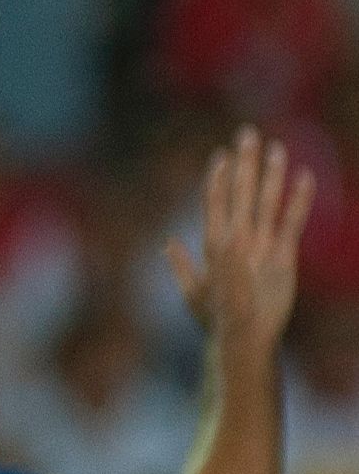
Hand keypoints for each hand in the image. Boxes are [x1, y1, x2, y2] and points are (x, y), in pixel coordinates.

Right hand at [172, 125, 313, 356]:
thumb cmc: (213, 321)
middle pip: (239, 191)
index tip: (222, 155)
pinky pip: (292, 221)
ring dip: (271, 171)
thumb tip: (167, 244)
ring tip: (277, 146)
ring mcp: (258, 248)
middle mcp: (233, 241)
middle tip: (248, 133)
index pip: (213, 201)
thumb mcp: (192, 292)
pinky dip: (299, 198)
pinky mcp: (282, 258)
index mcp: (210, 246)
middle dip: (244, 160)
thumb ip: (180, 264)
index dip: (218, 176)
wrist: (240, 340)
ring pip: (266, 200)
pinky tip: (305, 176)